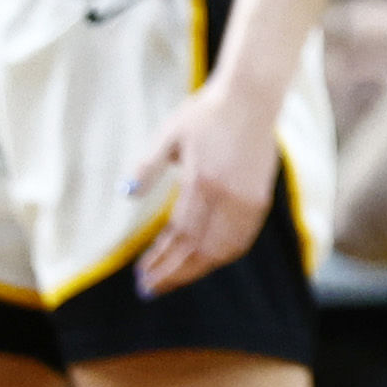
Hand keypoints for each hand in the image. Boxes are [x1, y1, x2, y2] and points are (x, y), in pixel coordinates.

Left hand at [128, 74, 285, 295]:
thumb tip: (126, 194)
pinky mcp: (260, 197)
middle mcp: (230, 197)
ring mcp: (249, 199)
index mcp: (204, 183)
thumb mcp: (168, 135)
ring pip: (225, 249)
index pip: (180, 236)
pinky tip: (206, 258)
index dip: (161, 260)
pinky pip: (242, 238)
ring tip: (174, 277)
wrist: (251, 97)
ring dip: (198, 268)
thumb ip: (147, 167)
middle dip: (175, 273)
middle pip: (202, 250)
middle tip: (150, 288)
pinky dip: (222, 255)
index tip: (141, 277)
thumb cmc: (206, 113)